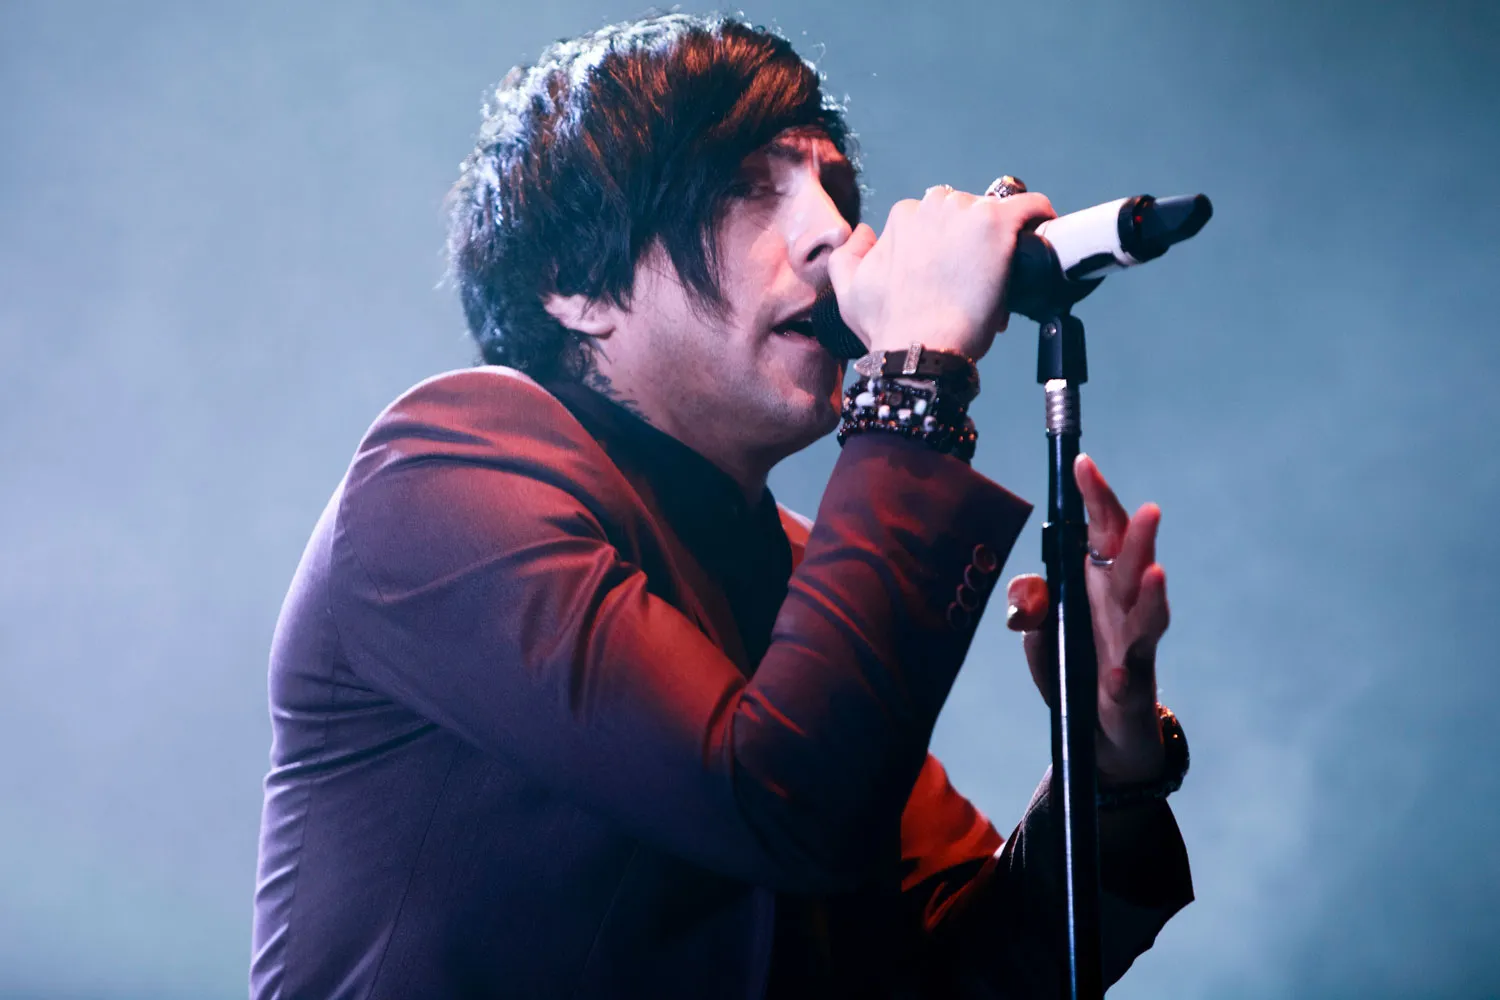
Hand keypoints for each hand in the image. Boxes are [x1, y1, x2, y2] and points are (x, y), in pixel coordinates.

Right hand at [825, 185, 1054, 360]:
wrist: (920, 350)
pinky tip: (1041, 234)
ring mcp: (967, 214)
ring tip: (999, 280)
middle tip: (973, 283)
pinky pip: (1030, 206)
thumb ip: (848, 255)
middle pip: (964, 214)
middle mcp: (933, 207)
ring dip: (998, 241)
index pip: (933, 220)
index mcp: (902, 218)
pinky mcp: (999, 225)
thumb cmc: (887, 328)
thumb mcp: (847, 292)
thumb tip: (865, 232)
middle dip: (969, 242)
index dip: (943, 249)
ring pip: (994, 216)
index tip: (950, 278)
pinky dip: (1039, 216)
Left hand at [1005, 454, 1170, 785]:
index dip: (1095, 497)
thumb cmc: (1073, 668)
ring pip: (1148, 613)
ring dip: (1150, 594)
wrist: (1098, 734)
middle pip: (1131, 562)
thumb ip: (1029, 604)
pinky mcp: (1132, 686)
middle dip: (1137, 536)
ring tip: (1154, 571)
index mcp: (1097, 582)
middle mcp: (1122, 604)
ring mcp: (1134, 643)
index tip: (1083, 463)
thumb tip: (1026, 587)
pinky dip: (1123, 675)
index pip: (1100, 530)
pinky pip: (1130, 677)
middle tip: (1145, 508)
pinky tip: (1117, 675)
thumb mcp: (1037, 634)